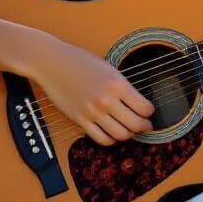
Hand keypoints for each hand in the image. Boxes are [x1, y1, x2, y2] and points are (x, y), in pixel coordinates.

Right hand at [25, 37, 154, 147]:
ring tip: (129, 129)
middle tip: (145, 125)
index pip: (144, 108)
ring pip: (120, 135)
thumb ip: (123, 86)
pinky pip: (101, 138)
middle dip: (144, 126)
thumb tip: (138, 103)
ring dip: (128, 135)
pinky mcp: (79, 120)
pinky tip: (112, 132)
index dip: (150, 112)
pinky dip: (111, 140)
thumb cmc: (79, 61)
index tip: (149, 111)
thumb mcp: (108, 68)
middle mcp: (106, 100)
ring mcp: (92, 112)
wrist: (52, 63)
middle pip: (135, 124)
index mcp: (117, 84)